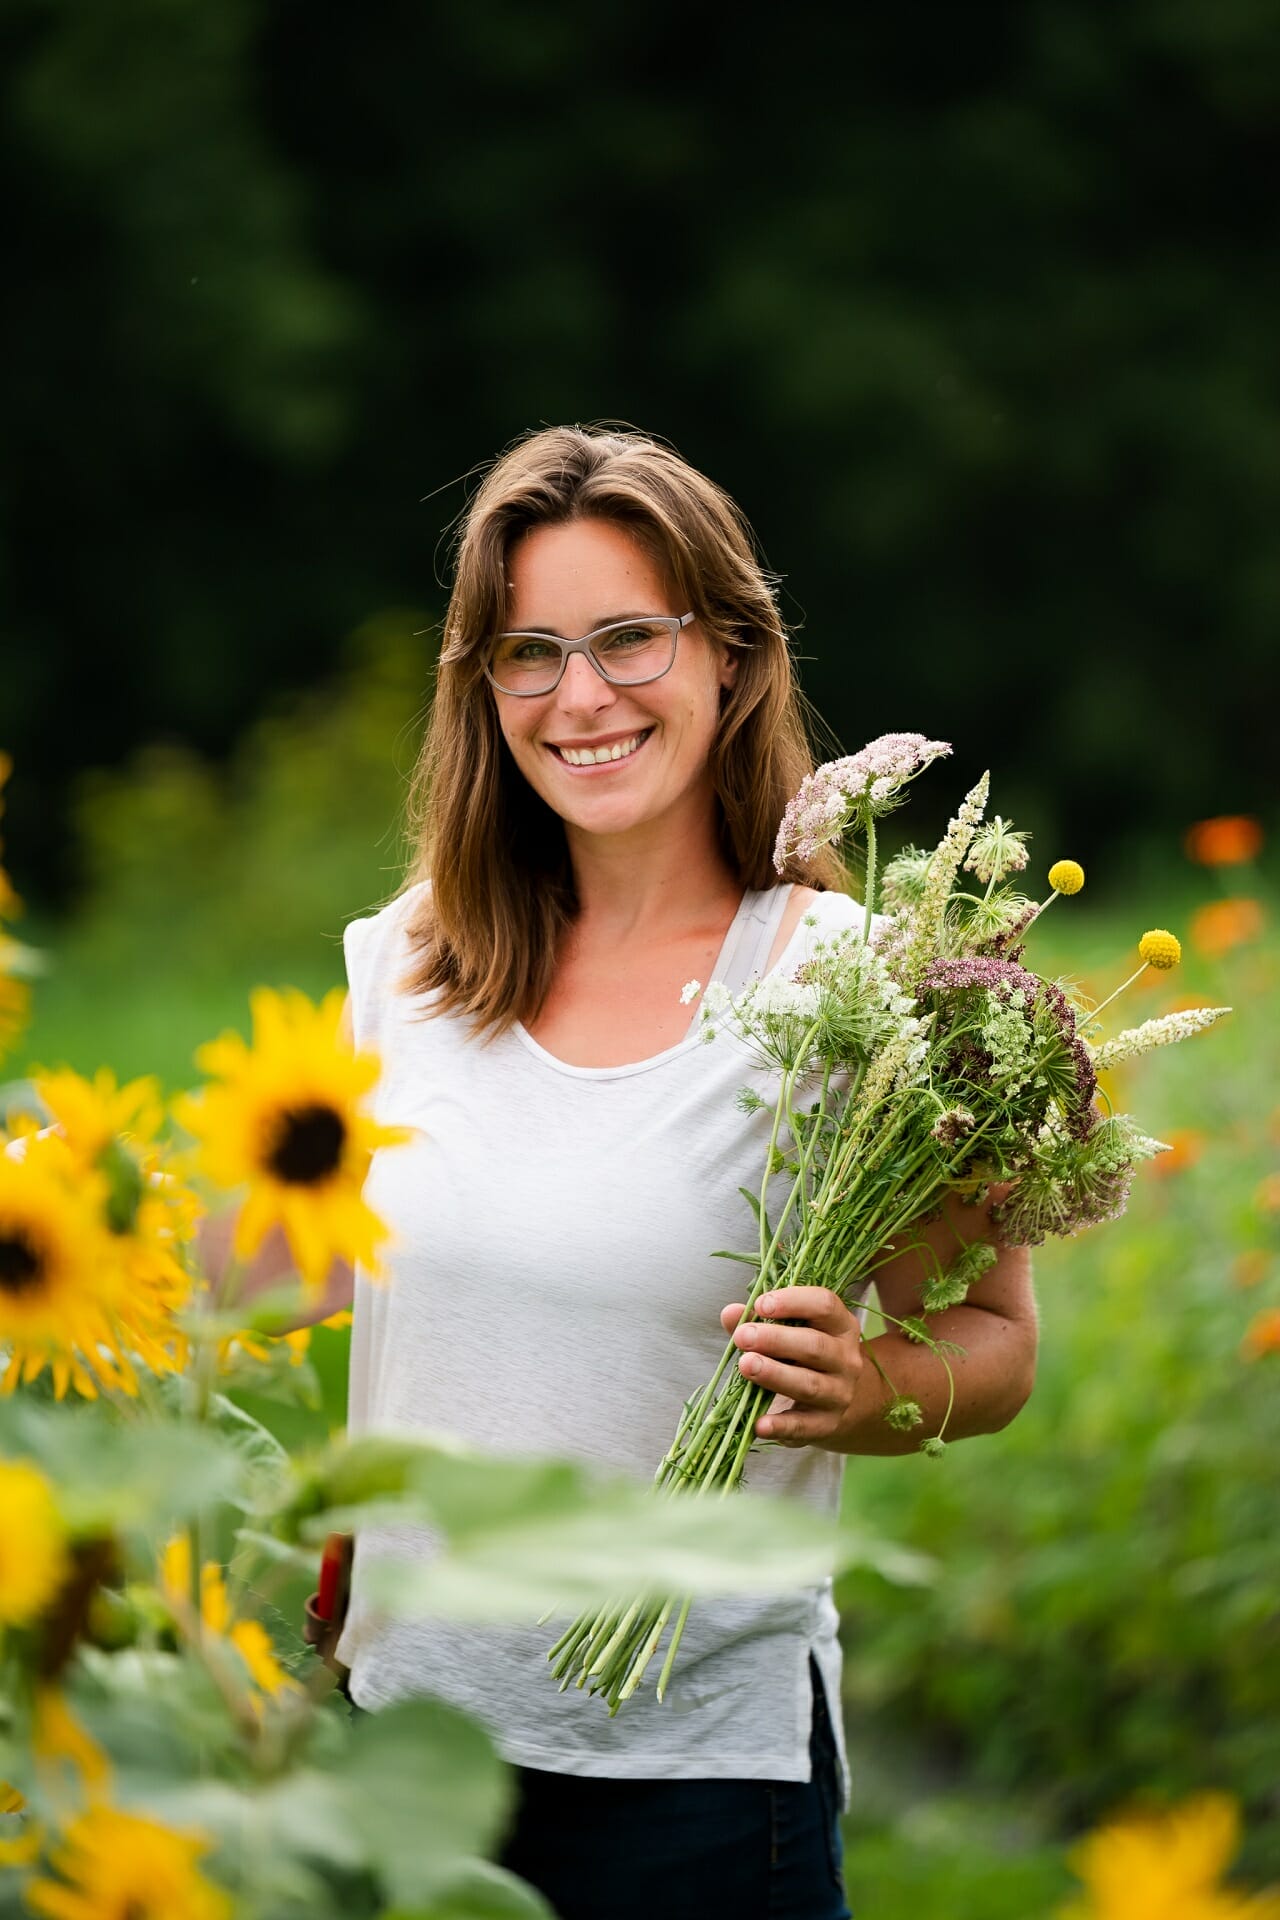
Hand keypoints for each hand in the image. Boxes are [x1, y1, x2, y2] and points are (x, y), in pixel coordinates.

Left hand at [719, 1286, 864, 1448]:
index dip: (793, 1302)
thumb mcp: (790, 1331)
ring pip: (809, 1384)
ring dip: (775, 1374)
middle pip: (815, 1346)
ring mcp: (839, 1394)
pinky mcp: (826, 1424)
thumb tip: (731, 1313)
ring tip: (745, 1365)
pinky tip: (759, 1424)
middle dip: (776, 1339)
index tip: (761, 1304)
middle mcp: (846, 1359)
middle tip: (743, 1336)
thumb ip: (759, 1320)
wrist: (837, 1400)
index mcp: (840, 1326)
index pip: (825, 1305)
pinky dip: (781, 1426)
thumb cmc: (804, 1355)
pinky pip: (803, 1426)